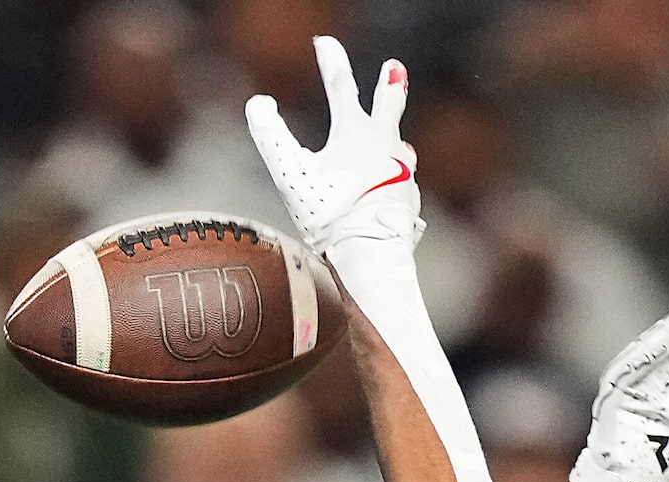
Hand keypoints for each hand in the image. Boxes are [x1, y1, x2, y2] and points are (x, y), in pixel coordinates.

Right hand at [247, 36, 421, 255]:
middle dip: (389, 86)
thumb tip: (259, 103)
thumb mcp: (291, 174)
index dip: (331, 61)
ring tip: (397, 142)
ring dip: (393, 138)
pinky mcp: (409, 200)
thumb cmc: (330, 214)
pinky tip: (391, 189)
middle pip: (388, 107)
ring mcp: (403, 173)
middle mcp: (386, 146)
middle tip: (395, 68)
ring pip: (398, 147)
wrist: (372, 252)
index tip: (325, 41)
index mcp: (356, 133)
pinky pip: (401, 182)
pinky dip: (393, 179)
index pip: (340, 86)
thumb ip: (270, 136)